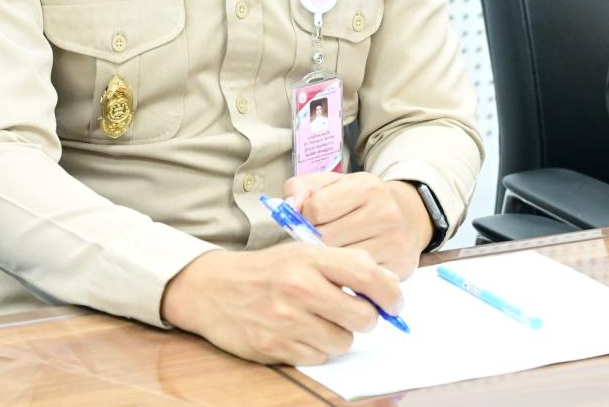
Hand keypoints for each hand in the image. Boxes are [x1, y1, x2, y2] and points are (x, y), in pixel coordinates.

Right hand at [159, 243, 401, 364]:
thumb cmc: (266, 270)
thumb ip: (343, 263)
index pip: (369, 276)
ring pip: (344, 342)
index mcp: (310, 258)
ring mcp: (288, 320)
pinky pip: (319, 357)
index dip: (391, 294)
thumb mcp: (302, 251)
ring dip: (339, 335)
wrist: (213, 289)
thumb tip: (386, 283)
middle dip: (365, 319)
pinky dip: (316, 348)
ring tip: (319, 321)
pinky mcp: (276, 347)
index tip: (395, 304)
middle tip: (353, 313)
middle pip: (363, 317)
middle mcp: (300, 287)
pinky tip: (300, 332)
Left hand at [283, 171, 430, 277]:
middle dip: (314, 241)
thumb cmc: (359, 201)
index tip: (309, 221)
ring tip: (330, 253)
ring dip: (328, 261)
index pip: (316, 208)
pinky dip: (346, 276)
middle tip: (317, 241)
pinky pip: (357, 280)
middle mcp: (383, 212)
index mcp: (365, 186)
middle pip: (327, 237)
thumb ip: (302, 187)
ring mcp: (392, 242)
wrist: (409, 217)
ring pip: (341, 261)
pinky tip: (345, 267)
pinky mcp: (397, 268)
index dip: (305, 217)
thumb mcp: (332, 184)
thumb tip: (289, 206)